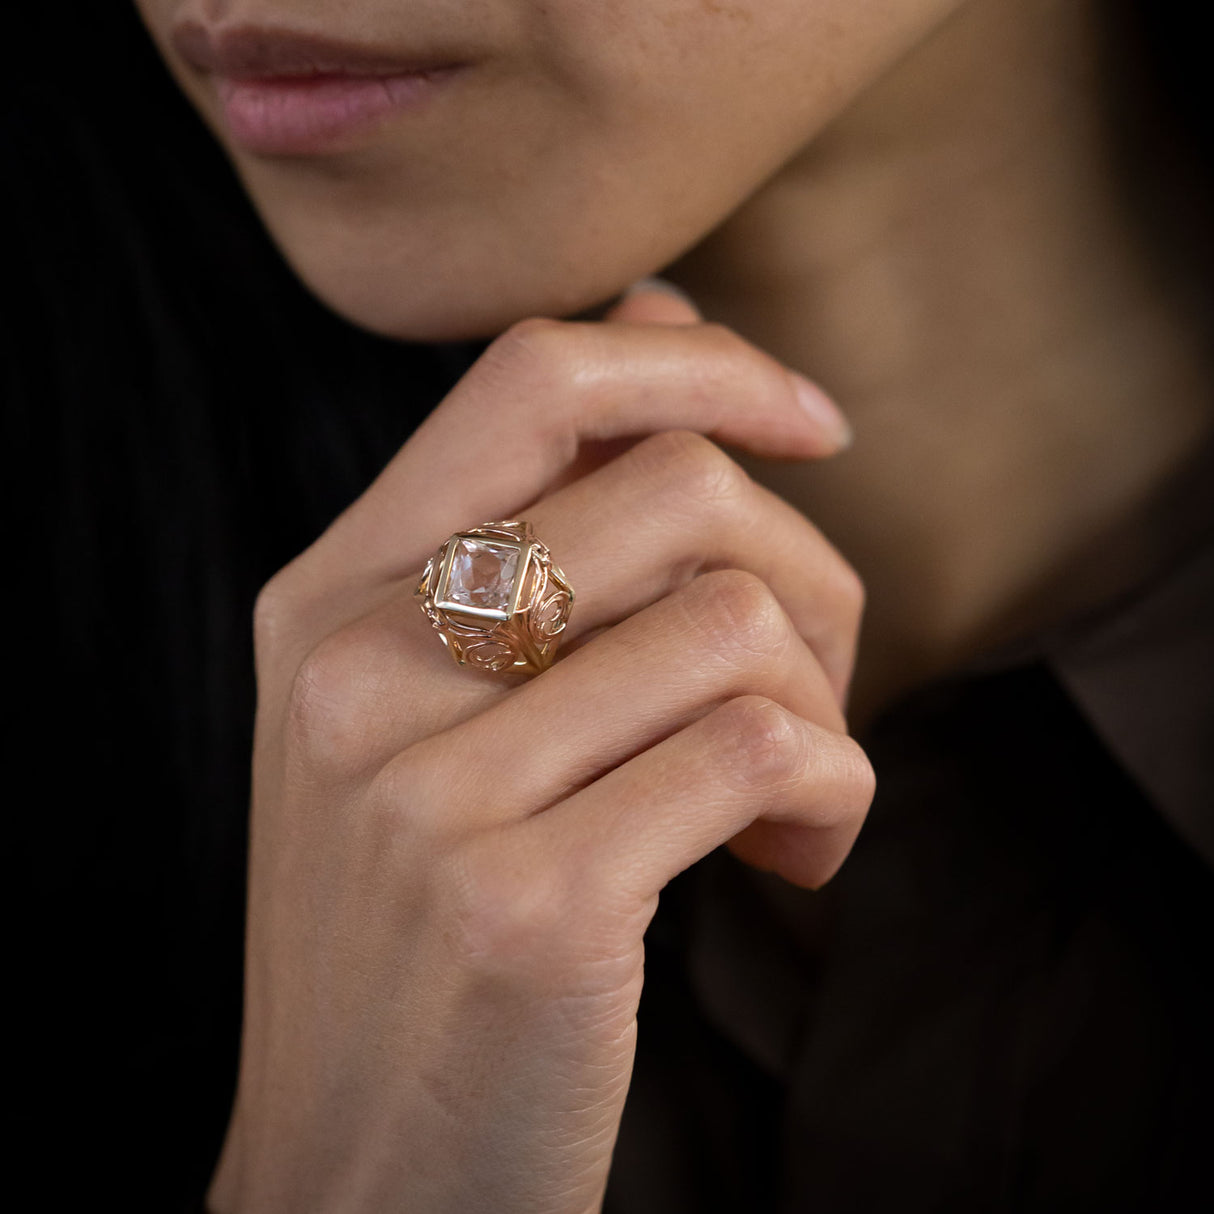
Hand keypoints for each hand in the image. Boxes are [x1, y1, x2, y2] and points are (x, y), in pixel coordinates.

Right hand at [207, 283, 874, 1213]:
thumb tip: (657, 313)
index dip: (706, 370)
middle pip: (676, 489)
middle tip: (811, 680)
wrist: (349, 1173)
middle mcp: (355, 674)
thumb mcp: (424, 714)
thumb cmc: (419, 928)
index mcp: (325, 602)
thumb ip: (532, 518)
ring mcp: (429, 791)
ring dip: (826, 707)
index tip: (811, 429)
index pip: (534, 381)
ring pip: (739, 623)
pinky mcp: (528, 906)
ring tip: (790, 796)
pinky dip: (833, 798)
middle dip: (810, 568)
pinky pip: (764, 753)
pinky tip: (791, 863)